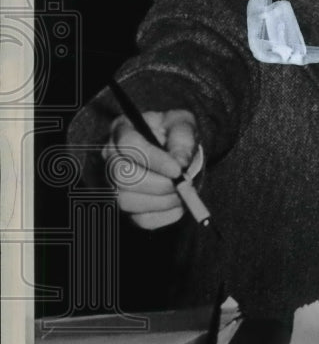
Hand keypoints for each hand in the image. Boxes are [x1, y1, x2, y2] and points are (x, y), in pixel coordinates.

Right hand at [102, 109, 197, 229]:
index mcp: (123, 129)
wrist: (175, 151)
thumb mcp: (183, 123)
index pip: (129, 145)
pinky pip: (140, 220)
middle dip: (159, 184)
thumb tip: (180, 162)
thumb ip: (183, 139)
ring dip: (162, 202)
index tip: (178, 170)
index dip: (154, 160)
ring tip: (183, 193)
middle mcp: (111, 156)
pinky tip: (178, 204)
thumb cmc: (174, 133)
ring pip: (126, 201)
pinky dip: (164, 216)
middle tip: (183, 184)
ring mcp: (114, 183)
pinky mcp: (127, 205)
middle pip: (122, 176)